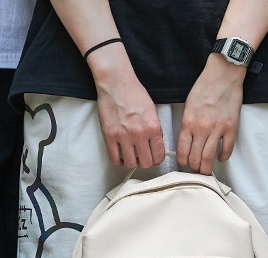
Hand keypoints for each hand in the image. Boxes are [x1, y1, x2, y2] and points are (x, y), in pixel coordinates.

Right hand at [89, 49, 164, 168]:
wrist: (116, 83)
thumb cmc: (134, 94)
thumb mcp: (152, 111)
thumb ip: (155, 130)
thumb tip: (155, 146)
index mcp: (152, 127)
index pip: (159, 155)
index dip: (156, 158)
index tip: (153, 156)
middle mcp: (139, 134)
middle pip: (146, 163)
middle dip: (145, 161)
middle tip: (142, 155)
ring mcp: (123, 136)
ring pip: (131, 164)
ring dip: (132, 161)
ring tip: (131, 154)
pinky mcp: (109, 137)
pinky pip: (115, 159)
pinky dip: (119, 160)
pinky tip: (121, 154)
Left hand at [176, 55, 244, 174]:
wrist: (224, 73)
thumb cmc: (205, 87)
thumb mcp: (188, 105)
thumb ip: (187, 125)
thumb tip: (186, 144)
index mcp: (188, 122)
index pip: (182, 152)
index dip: (183, 162)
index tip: (185, 164)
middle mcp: (202, 128)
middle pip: (195, 158)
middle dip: (194, 168)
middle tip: (195, 169)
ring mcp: (217, 128)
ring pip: (209, 158)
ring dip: (206, 168)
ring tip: (206, 170)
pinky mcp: (231, 127)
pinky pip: (227, 150)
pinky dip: (223, 157)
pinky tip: (220, 157)